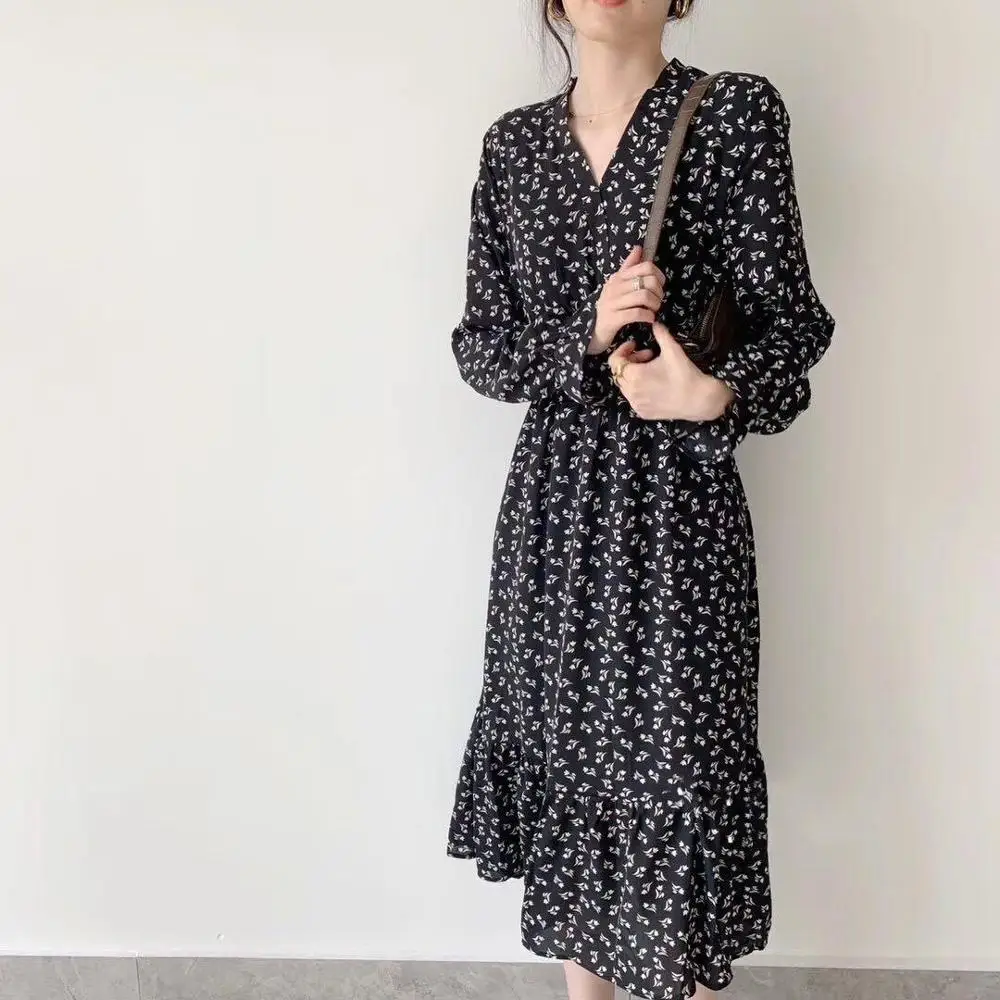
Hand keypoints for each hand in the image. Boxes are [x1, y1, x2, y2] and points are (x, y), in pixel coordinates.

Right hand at [586, 246, 665, 355]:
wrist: (597, 330)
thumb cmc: (612, 306)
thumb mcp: (619, 284)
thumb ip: (629, 266)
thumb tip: (639, 248)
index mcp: (618, 277)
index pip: (646, 266)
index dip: (659, 276)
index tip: (660, 286)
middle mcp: (614, 287)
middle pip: (648, 282)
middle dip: (659, 292)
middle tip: (658, 301)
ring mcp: (612, 303)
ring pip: (644, 296)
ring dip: (655, 304)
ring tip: (654, 310)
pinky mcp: (613, 318)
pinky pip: (636, 313)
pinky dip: (648, 316)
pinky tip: (650, 319)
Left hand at [608, 322, 735, 420]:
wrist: (699, 400)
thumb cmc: (685, 374)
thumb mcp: (672, 350)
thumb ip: (661, 334)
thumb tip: (655, 323)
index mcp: (634, 375)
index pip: (614, 361)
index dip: (623, 350)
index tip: (634, 345)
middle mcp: (631, 392)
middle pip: (619, 373)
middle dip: (630, 361)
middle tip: (648, 356)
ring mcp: (636, 404)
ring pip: (625, 386)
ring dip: (634, 376)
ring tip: (652, 370)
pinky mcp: (643, 413)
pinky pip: (633, 398)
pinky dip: (638, 389)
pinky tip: (654, 384)